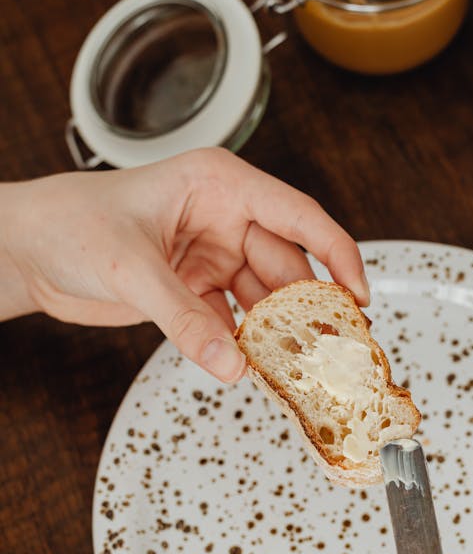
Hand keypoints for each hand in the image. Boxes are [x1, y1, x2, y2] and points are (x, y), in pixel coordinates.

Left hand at [0, 148, 367, 381]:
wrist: (26, 251)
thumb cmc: (69, 224)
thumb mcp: (131, 268)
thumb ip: (184, 319)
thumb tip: (231, 365)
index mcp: (218, 185)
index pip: (297, 216)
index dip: (336, 254)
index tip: (359, 294)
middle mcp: (222, 218)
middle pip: (286, 266)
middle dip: (308, 308)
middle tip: (332, 349)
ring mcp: (210, 255)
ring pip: (263, 299)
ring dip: (278, 333)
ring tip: (300, 367)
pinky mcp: (195, 289)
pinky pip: (233, 322)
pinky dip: (243, 346)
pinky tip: (254, 368)